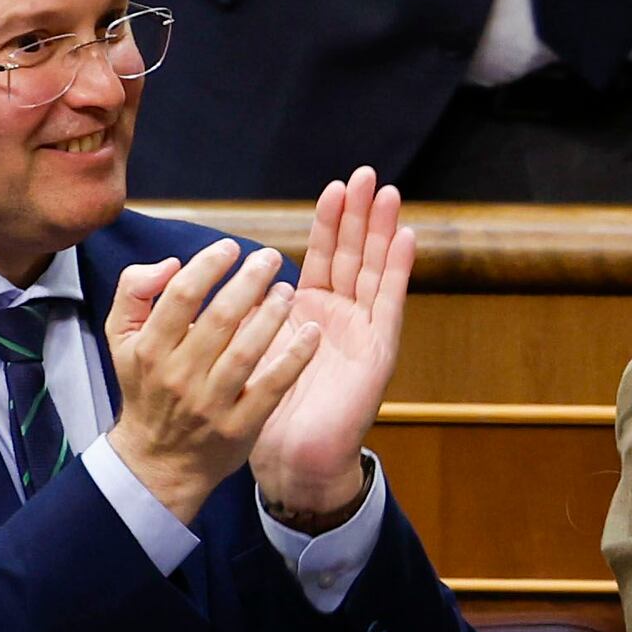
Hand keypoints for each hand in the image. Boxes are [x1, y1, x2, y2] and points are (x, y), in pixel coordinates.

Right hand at [101, 239, 314, 520]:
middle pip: (220, 319)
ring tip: (287, 290)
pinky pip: (271, 387)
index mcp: (150, 349)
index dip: (208, 265)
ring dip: (272, 315)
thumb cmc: (146, 388)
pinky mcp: (239, 427)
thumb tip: (171, 263)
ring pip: (246, 351)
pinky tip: (312, 333)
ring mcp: (210, 404)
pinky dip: (294, 359)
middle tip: (269, 258)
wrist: (157, 460)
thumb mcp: (120, 338)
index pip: (182, 296)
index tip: (230, 248)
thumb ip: (134, 290)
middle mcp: (179, 375)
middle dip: (248, 282)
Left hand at [247, 174, 411, 527]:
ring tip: (387, 192)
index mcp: (309, 311)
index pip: (323, 255)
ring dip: (381, 231)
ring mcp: (363, 331)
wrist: (291, 457)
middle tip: (365, 174)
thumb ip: (243, 310)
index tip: (333, 186)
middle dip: (359, 214)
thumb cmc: (265, 407)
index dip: (329, 222)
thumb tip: (226, 271)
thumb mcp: (247, 347)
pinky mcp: (378, 350)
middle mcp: (340, 316)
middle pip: (353, 254)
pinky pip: (389, 302)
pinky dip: (399, 268)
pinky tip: (405, 236)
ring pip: (374, 269)